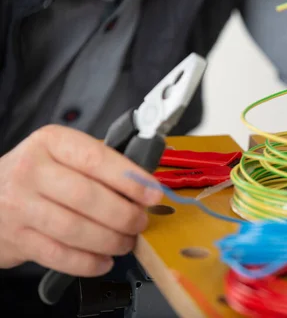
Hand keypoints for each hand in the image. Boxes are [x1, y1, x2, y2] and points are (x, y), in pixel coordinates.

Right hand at [0, 125, 162, 275]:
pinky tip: (103, 260)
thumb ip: (100, 165)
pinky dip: (88, 262)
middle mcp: (31, 171)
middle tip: (141, 222)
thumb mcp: (64, 155)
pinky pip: (59, 255)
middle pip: (88, 197)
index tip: (153, 194)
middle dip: (124, 214)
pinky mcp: (16, 238)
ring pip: (75, 229)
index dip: (130, 179)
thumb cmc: (40, 174)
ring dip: (110, 240)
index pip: (96, 158)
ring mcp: (19, 206)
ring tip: (126, 242)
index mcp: (50, 142)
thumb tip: (145, 186)